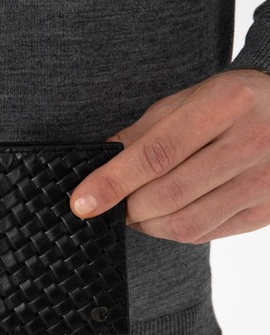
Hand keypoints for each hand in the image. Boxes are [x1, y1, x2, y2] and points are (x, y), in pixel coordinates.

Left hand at [69, 69, 269, 243]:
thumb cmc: (232, 103)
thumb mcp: (190, 100)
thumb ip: (145, 132)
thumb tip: (101, 164)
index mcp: (226, 104)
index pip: (157, 153)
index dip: (113, 181)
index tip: (83, 201)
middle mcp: (251, 143)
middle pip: (168, 194)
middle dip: (127, 206)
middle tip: (112, 203)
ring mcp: (263, 181)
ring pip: (185, 224)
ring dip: (147, 225)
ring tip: (136, 211)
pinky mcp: (266, 211)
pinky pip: (205, 234)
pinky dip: (173, 231)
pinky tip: (166, 216)